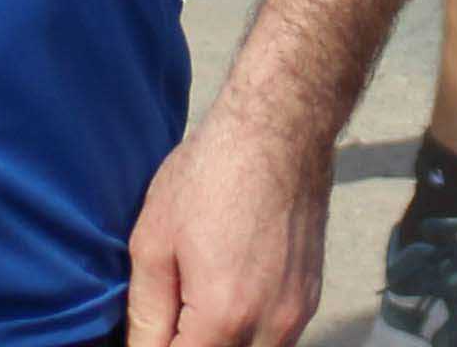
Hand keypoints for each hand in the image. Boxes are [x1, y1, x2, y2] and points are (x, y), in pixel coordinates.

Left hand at [126, 103, 328, 346]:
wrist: (280, 130)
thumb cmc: (211, 174)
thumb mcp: (154, 240)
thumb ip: (145, 313)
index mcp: (223, 317)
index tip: (147, 332)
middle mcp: (269, 328)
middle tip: (166, 321)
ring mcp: (296, 316)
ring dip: (220, 344)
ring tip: (194, 307)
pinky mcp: (310, 300)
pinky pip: (275, 341)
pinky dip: (248, 336)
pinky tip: (228, 297)